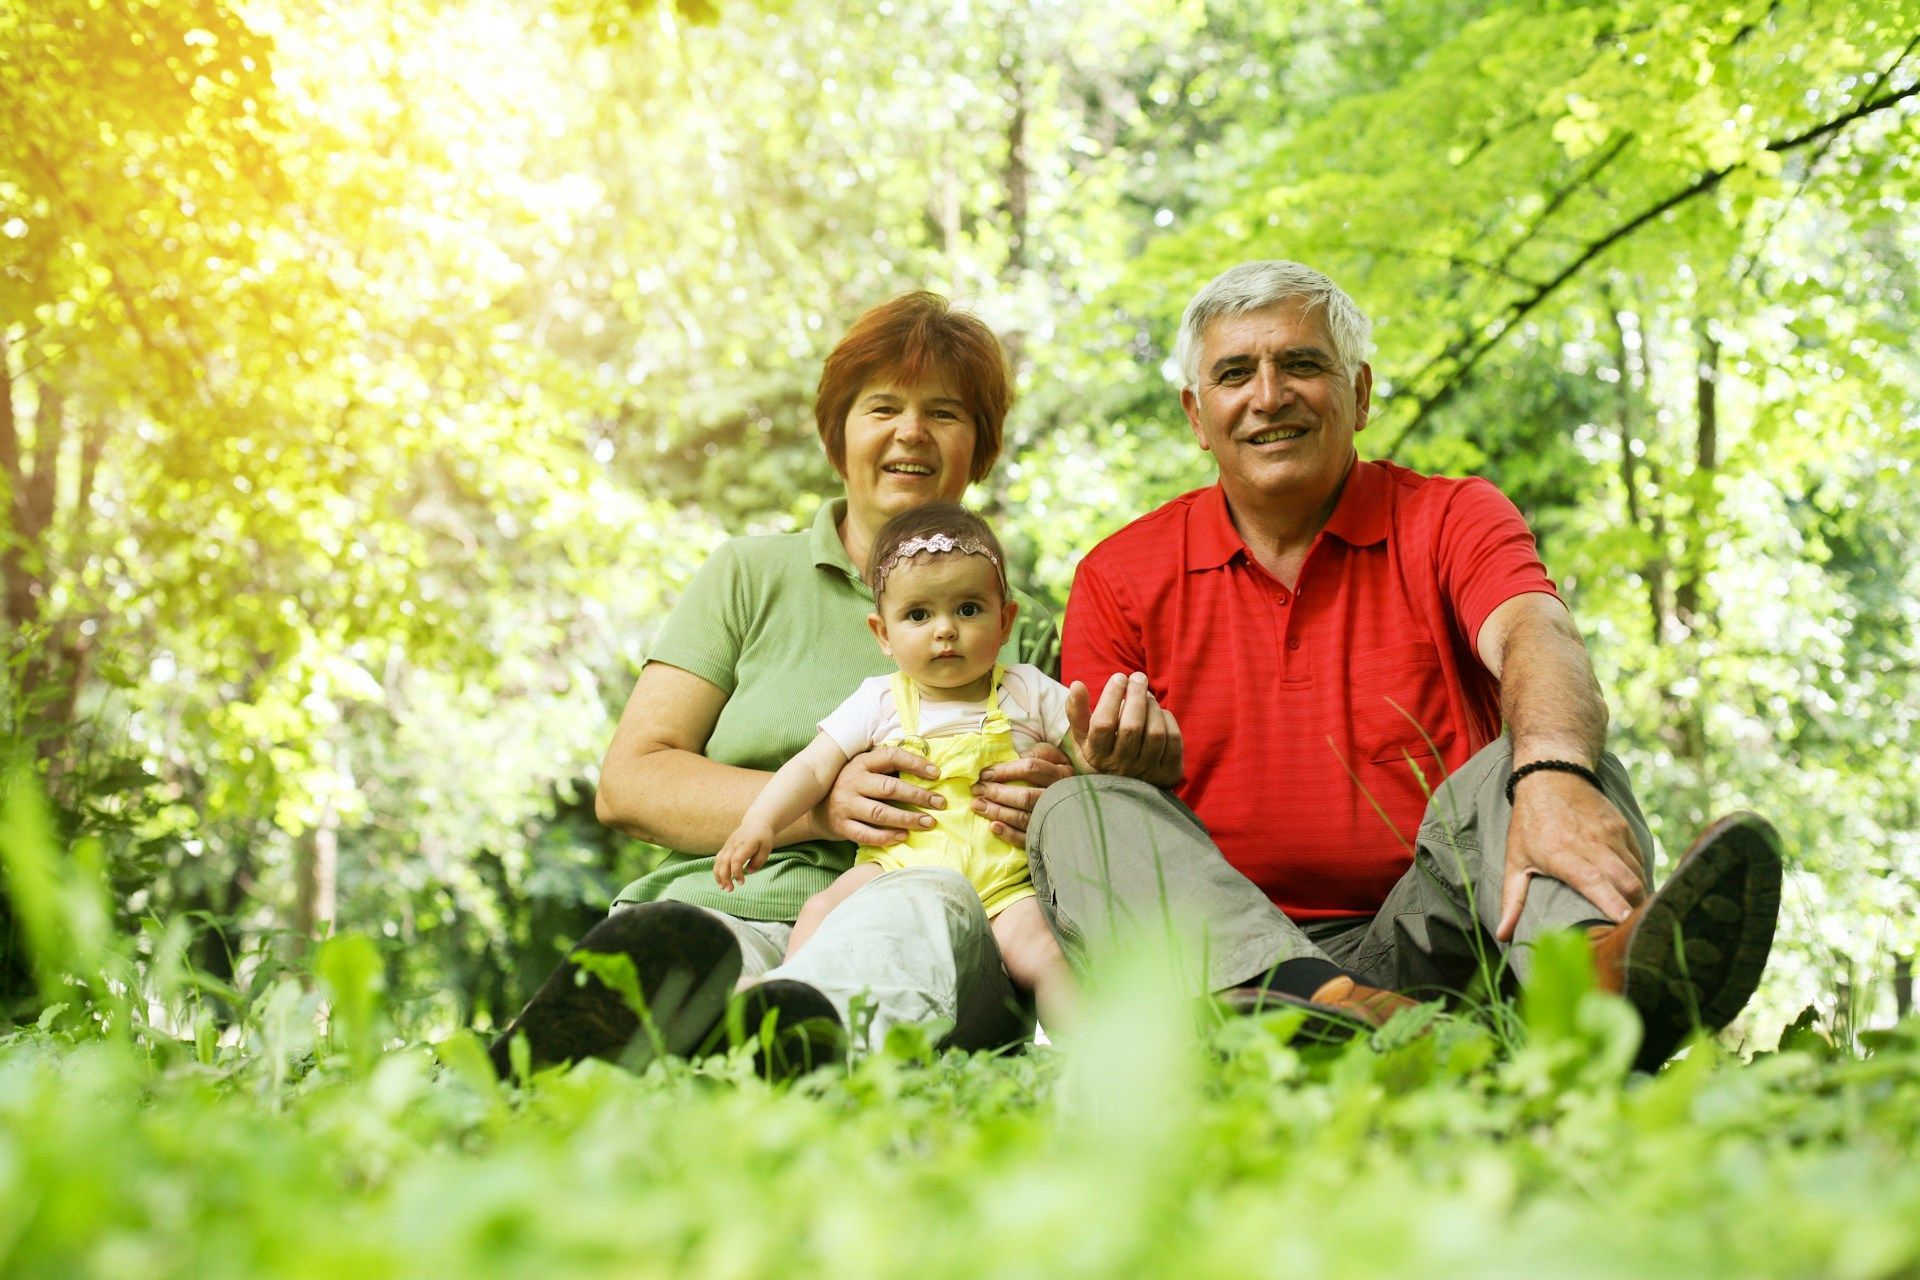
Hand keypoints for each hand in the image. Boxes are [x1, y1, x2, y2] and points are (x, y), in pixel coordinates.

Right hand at [715, 824, 773, 890]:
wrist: (755, 823)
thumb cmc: (762, 837)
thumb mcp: (767, 848)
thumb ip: (758, 861)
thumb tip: (748, 872)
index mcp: (746, 844)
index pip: (736, 860)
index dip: (736, 872)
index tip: (741, 882)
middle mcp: (734, 844)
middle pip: (724, 862)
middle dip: (724, 877)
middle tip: (729, 890)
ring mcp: (728, 845)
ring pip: (718, 861)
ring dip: (718, 875)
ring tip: (722, 888)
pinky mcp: (725, 848)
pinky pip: (718, 860)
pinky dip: (717, 871)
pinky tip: (721, 881)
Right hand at [813, 745, 941, 846]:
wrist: (815, 809)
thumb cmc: (851, 787)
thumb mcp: (864, 770)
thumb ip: (886, 769)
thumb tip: (927, 771)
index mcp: (861, 763)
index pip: (891, 757)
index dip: (915, 763)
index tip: (936, 773)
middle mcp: (852, 782)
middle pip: (890, 788)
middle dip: (918, 796)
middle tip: (940, 802)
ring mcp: (846, 805)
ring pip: (880, 813)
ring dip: (907, 818)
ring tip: (928, 822)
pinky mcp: (842, 826)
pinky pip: (867, 834)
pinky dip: (887, 837)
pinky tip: (904, 836)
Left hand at [973, 744, 1072, 849]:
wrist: (1080, 802)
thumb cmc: (1058, 772)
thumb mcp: (1055, 755)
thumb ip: (1038, 752)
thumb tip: (1016, 757)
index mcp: (1061, 774)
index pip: (1030, 769)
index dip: (1005, 771)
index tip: (984, 774)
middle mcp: (1058, 797)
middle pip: (1024, 796)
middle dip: (997, 793)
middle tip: (976, 790)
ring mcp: (1053, 818)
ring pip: (1023, 817)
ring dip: (997, 812)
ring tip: (977, 805)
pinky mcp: (1047, 835)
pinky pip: (1026, 838)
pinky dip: (1009, 834)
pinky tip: (993, 827)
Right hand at [1066, 672, 1182, 786]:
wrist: (1126, 784)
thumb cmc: (1103, 748)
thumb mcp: (1085, 734)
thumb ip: (1077, 710)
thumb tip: (1076, 685)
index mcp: (1097, 756)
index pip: (1103, 724)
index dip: (1111, 696)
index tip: (1119, 677)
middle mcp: (1121, 767)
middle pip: (1131, 728)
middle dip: (1136, 696)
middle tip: (1138, 677)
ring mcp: (1146, 772)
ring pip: (1155, 733)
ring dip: (1153, 707)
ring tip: (1147, 695)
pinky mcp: (1168, 773)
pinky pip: (1173, 740)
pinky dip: (1168, 720)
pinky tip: (1160, 713)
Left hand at [1496, 768, 1646, 939]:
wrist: (1551, 774)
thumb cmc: (1529, 822)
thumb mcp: (1515, 860)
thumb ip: (1513, 900)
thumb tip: (1504, 935)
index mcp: (1562, 854)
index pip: (1593, 882)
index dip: (1612, 904)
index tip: (1625, 924)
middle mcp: (1591, 844)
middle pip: (1625, 881)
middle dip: (1634, 910)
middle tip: (1633, 934)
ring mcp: (1610, 834)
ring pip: (1636, 872)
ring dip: (1639, 896)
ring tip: (1637, 919)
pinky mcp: (1622, 827)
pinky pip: (1639, 859)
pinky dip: (1640, 877)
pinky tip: (1635, 892)